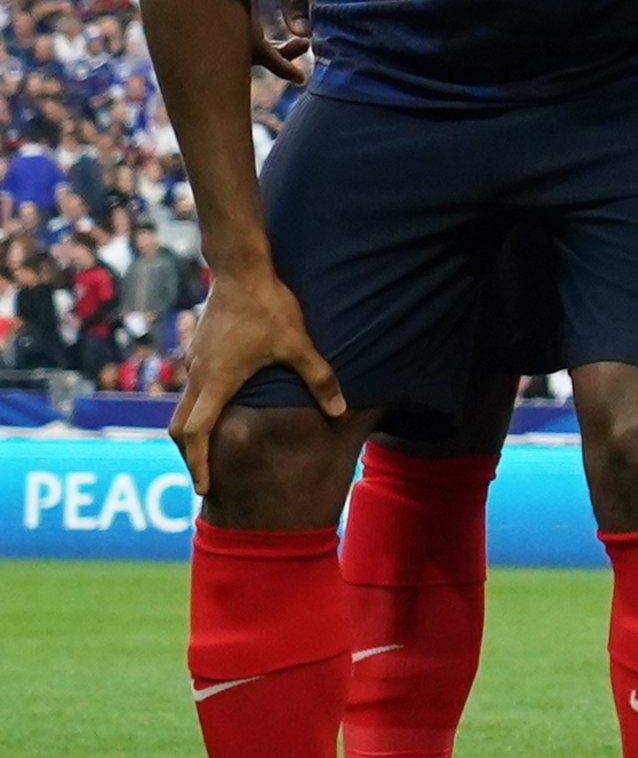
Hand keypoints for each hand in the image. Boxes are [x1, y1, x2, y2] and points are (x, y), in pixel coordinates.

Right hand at [168, 263, 344, 488]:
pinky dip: (197, 411)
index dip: (198, 463)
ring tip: (209, 453)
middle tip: (204, 480)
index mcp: (216, 381)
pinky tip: (218, 413)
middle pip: (179, 428)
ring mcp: (193, 363)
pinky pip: (190, 390)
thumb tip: (338, 411)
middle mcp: (197, 376)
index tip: (203, 487)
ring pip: (183, 408)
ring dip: (192, 434)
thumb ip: (319, 379)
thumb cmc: (269, 307)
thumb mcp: (298, 344)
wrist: (240, 271)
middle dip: (189, 457)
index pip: (196, 433)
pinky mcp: (196, 352)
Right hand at [231, 0, 311, 81]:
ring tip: (293, 43)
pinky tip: (265, 32)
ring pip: (227, 34)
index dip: (276, 63)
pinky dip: (243, 32)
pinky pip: (221, 20)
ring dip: (256, 46)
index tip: (301, 76)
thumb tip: (303, 36)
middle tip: (300, 54)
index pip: (252, 44)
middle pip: (235, 45)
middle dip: (268, 58)